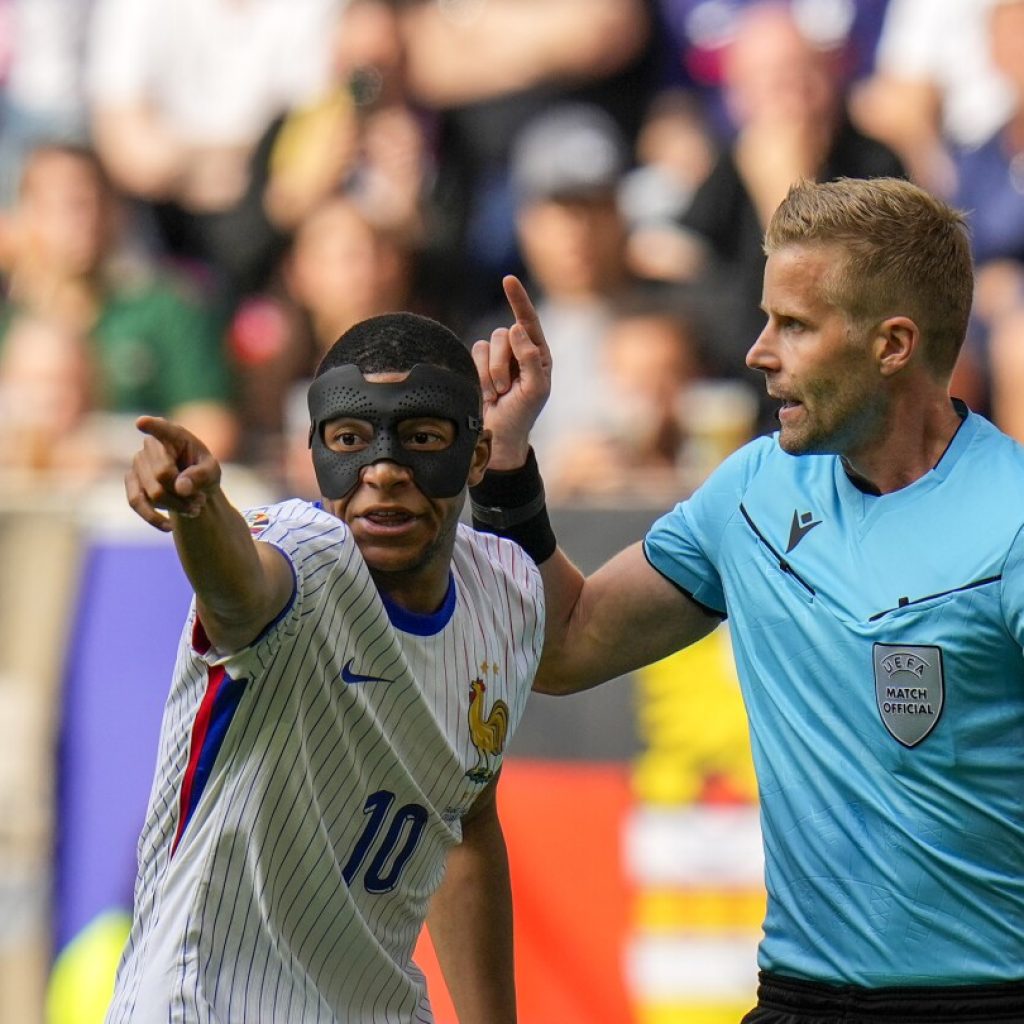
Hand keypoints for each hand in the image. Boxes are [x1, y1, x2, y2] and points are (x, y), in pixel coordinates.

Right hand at [124, 416, 221, 531]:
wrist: (193, 489)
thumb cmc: (203, 473)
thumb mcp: (212, 472)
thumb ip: (200, 476)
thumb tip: (180, 487)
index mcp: (174, 435)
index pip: (162, 429)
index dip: (153, 426)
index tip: (142, 423)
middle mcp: (151, 446)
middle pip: (162, 475)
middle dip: (184, 493)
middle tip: (201, 501)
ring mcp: (137, 464)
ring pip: (153, 493)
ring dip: (176, 506)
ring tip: (194, 509)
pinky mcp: (131, 483)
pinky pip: (136, 503)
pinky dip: (154, 518)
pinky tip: (169, 527)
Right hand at [471, 275, 551, 468]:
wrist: (500, 434)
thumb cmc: (523, 414)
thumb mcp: (535, 388)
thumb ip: (530, 357)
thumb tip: (517, 327)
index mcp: (539, 354)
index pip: (529, 321)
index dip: (518, 299)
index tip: (507, 279)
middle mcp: (519, 351)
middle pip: (504, 335)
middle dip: (502, 364)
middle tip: (507, 389)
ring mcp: (499, 357)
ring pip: (487, 344)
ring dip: (490, 372)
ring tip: (498, 393)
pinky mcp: (480, 365)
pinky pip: (475, 354)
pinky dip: (479, 374)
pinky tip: (487, 392)